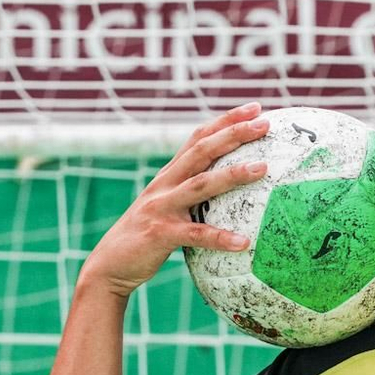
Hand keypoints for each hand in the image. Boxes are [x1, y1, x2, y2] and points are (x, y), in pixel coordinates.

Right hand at [78, 103, 271, 297]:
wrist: (110, 266)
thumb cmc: (147, 240)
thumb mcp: (169, 209)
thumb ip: (193, 198)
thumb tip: (233, 195)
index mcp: (169, 175)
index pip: (198, 138)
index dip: (225, 120)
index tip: (255, 108)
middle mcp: (164, 184)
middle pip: (201, 150)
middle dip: (233, 133)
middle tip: (265, 122)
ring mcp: (161, 206)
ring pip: (200, 184)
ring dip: (232, 174)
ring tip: (262, 168)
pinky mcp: (159, 233)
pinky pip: (196, 235)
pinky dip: (220, 237)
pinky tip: (244, 242)